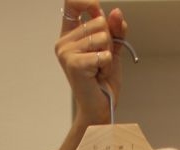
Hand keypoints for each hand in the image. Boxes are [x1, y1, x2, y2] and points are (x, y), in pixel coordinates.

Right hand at [56, 3, 127, 149]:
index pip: (72, 3)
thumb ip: (115, 29)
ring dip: (107, 55)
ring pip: (102, 36)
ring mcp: (66, 53)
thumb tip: (115, 12)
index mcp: (69, 35)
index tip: (96, 7)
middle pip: (98, 20)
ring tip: (99, 70)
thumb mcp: (112, 50)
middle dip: (108, 40)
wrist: (100, 109)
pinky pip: (102, 53)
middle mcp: (64, 43)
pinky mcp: (74, 64)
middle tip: (101, 61)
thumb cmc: (103, 82)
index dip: (87, 1)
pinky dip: (107, 65)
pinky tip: (98, 75)